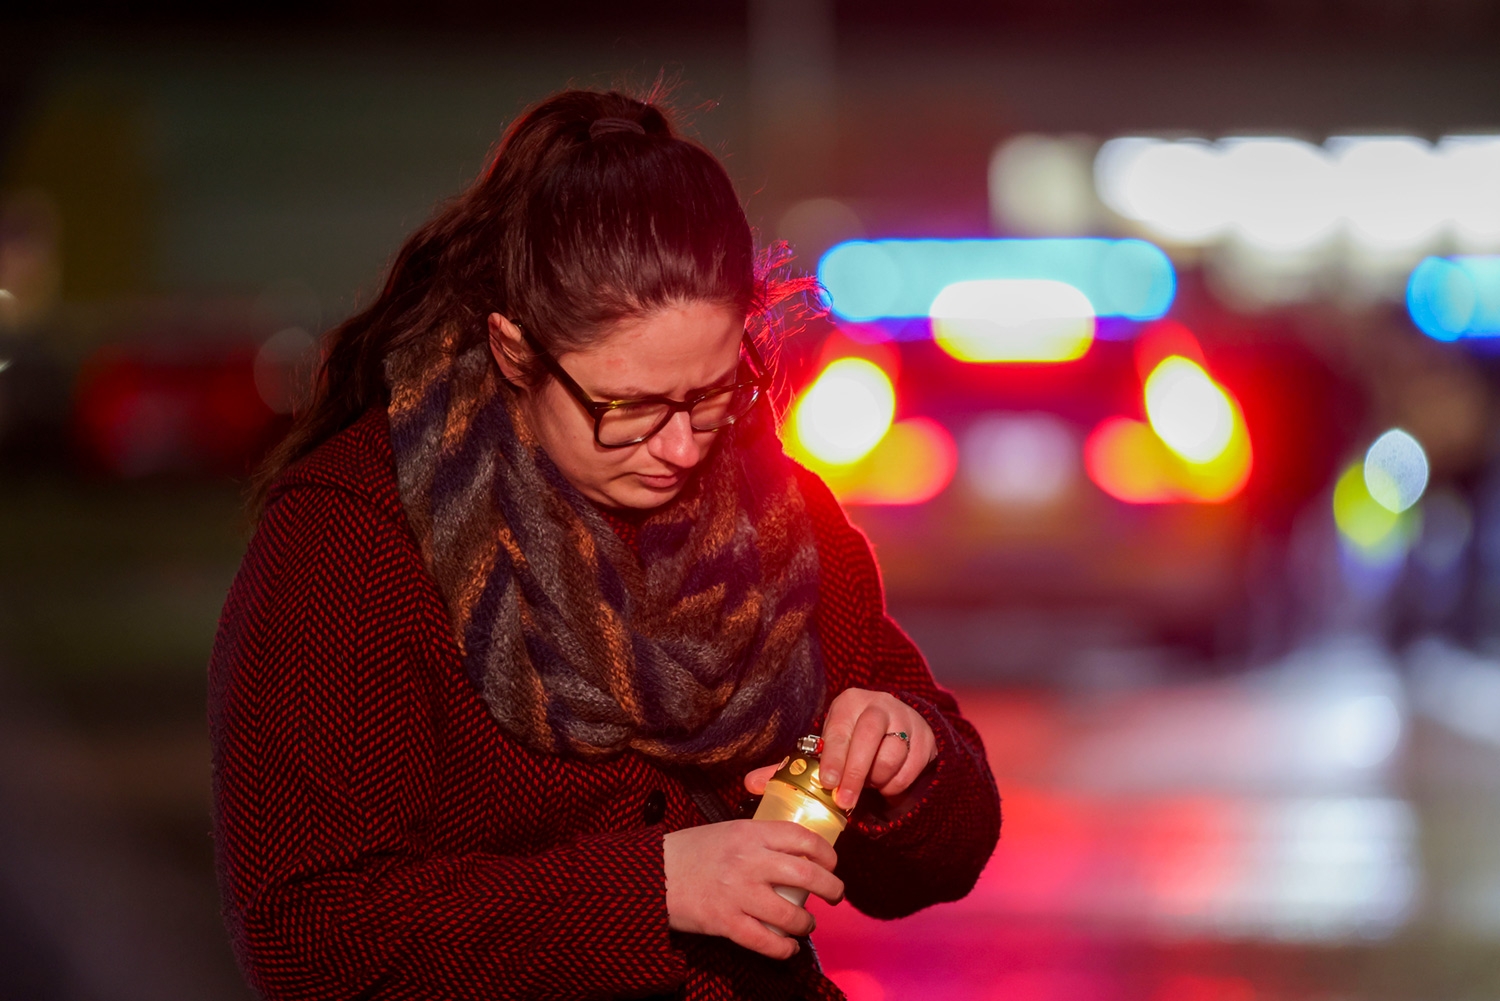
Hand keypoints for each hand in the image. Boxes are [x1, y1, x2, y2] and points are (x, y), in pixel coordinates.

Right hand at [663, 820, 843, 959]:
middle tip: (835, 895)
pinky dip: (783, 949)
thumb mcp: (727, 831)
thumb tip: (792, 850)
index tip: (832, 863)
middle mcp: (749, 861)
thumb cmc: (688, 852)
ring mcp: (738, 894)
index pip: (803, 838)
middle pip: (808, 876)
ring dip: (807, 924)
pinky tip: (788, 948)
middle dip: (832, 888)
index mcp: (750, 833)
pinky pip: (766, 942)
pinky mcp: (726, 923)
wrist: (648, 874)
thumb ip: (758, 838)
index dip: (827, 853)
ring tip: (808, 924)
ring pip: (792, 915)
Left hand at [745, 689, 935, 812]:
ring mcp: (906, 718)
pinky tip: (886, 783)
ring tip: (868, 783)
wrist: (896, 731)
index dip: (834, 758)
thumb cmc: (850, 743)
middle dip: (856, 774)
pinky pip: (911, 767)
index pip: (840, 729)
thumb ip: (791, 766)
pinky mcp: (926, 737)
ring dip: (878, 778)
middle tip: (844, 802)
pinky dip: (898, 783)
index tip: (828, 784)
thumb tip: (750, 783)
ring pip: (893, 754)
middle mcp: (879, 704)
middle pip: (868, 738)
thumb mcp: (824, 750)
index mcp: (848, 702)